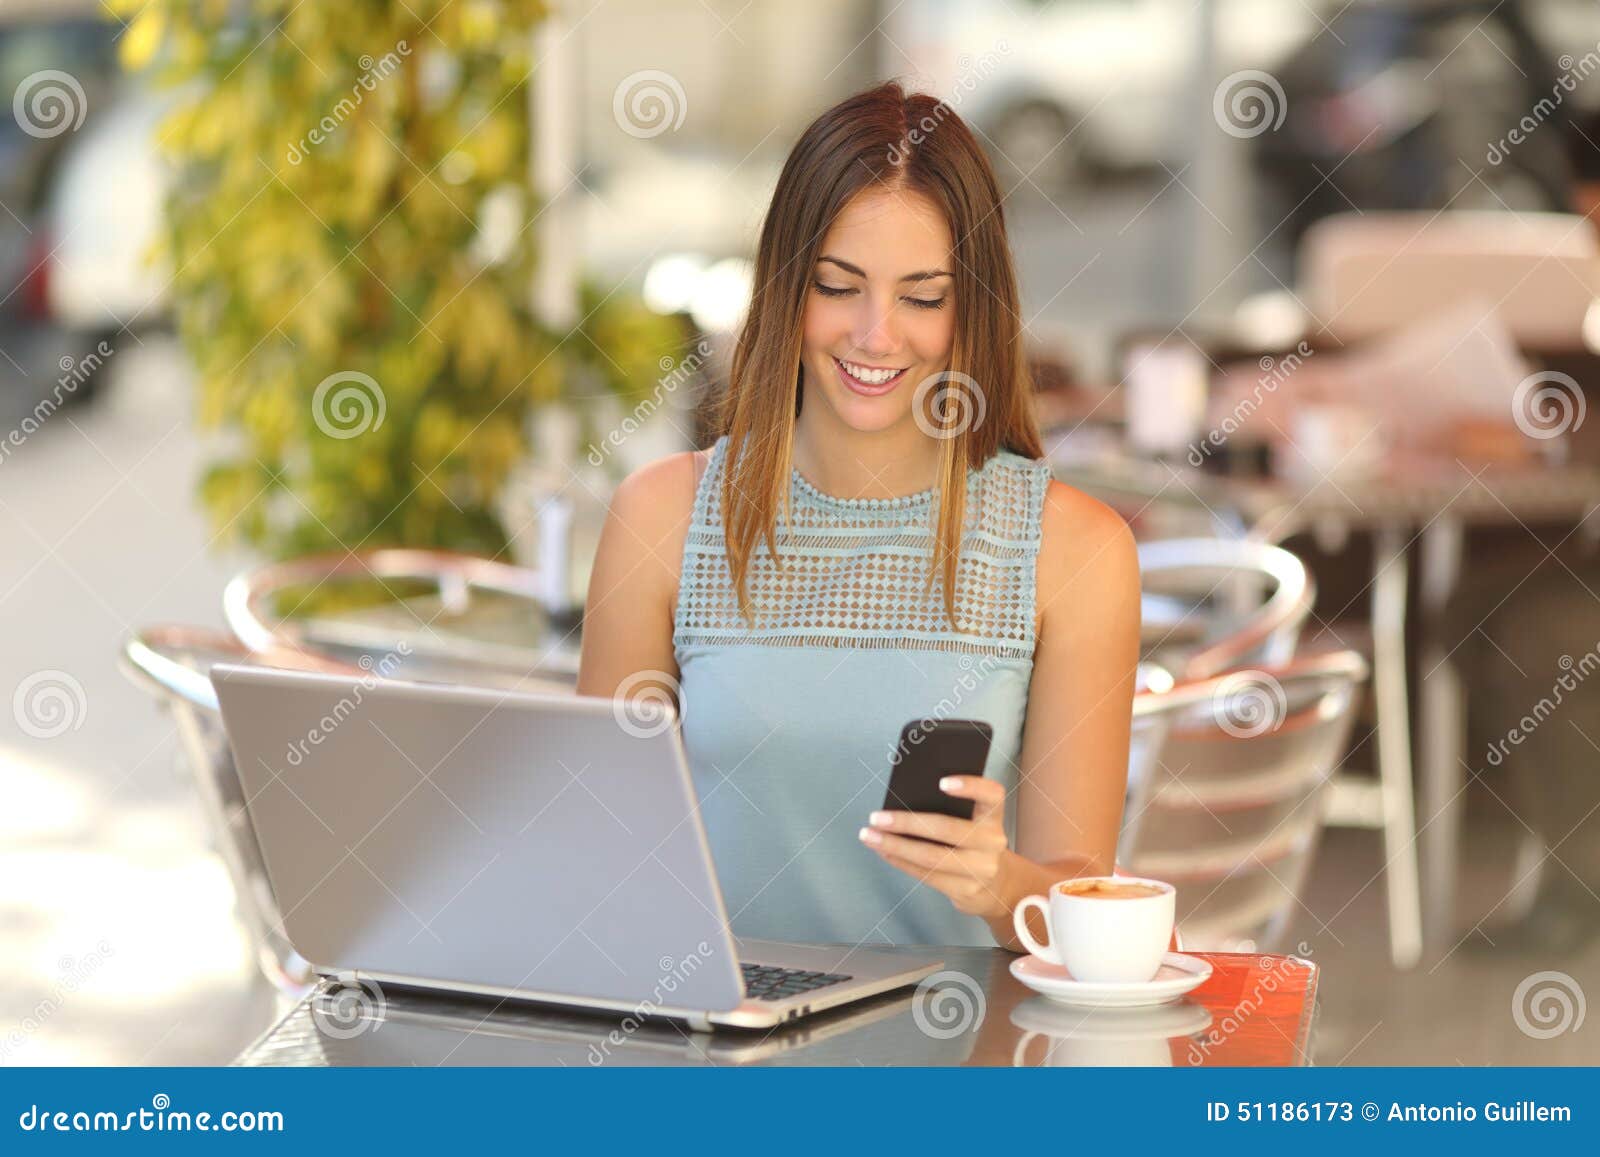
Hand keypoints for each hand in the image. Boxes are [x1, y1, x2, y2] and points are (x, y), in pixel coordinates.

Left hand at [858, 776, 1012, 918]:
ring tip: (870, 836)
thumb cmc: (975, 844)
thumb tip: (905, 799)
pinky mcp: (966, 890)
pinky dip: (900, 861)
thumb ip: (953, 810)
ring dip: (895, 845)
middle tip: (877, 817)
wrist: (998, 887)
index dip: (970, 787)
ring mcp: (981, 869)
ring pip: (931, 857)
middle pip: (947, 829)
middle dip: (906, 823)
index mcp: (993, 817)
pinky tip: (884, 851)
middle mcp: (992, 842)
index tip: (942, 782)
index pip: (992, 795)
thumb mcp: (974, 823)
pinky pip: (926, 875)